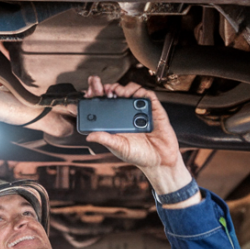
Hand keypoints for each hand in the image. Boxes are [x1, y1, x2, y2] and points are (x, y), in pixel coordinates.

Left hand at [82, 76, 192, 193]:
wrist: (160, 161)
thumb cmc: (139, 155)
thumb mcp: (119, 147)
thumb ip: (105, 139)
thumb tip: (89, 135)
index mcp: (116, 121)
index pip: (104, 103)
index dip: (98, 95)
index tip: (91, 92)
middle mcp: (127, 113)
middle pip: (116, 93)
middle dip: (109, 87)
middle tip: (105, 89)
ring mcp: (140, 110)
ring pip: (131, 91)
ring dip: (124, 88)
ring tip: (120, 93)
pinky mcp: (154, 110)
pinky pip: (148, 96)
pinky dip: (141, 92)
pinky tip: (135, 96)